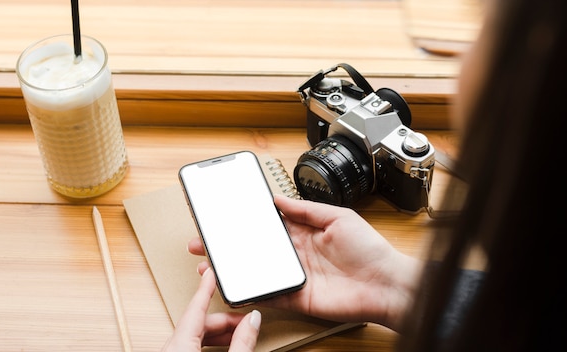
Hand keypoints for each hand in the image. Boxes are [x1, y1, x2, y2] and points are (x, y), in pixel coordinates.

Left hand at [161, 268, 260, 351]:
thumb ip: (242, 341)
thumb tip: (252, 321)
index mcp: (180, 346)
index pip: (195, 308)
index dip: (205, 288)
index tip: (211, 273)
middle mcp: (170, 349)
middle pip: (197, 322)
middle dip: (222, 319)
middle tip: (243, 322)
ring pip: (192, 334)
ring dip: (216, 332)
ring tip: (237, 336)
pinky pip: (187, 344)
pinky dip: (205, 342)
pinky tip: (223, 345)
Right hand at [189, 195, 419, 330]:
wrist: (387, 285)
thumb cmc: (370, 249)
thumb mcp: (338, 216)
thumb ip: (306, 209)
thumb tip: (279, 200)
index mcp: (305, 231)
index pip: (269, 225)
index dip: (247, 222)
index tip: (224, 218)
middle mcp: (297, 253)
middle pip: (256, 248)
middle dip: (229, 245)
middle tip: (204, 243)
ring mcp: (295, 276)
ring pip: (256, 270)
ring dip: (232, 269)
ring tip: (209, 265)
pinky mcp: (297, 298)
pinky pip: (268, 294)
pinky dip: (250, 292)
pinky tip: (230, 287)